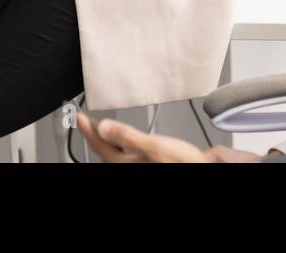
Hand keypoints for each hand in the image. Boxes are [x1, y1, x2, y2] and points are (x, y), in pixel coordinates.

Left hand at [75, 113, 261, 162]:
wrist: (204, 168)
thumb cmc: (184, 164)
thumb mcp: (153, 146)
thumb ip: (127, 135)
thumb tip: (102, 127)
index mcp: (127, 164)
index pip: (101, 146)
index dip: (89, 131)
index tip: (80, 116)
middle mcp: (132, 167)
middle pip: (107, 151)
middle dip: (98, 136)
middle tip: (88, 121)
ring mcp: (142, 166)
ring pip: (119, 153)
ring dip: (111, 139)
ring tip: (105, 127)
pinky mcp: (153, 163)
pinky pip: (131, 153)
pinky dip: (126, 143)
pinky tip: (131, 138)